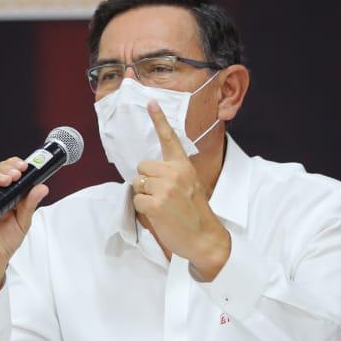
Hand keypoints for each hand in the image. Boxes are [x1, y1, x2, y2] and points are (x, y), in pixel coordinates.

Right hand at [0, 157, 49, 309]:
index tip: (26, 166)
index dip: (14, 166)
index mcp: (0, 195)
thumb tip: (42, 187)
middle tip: (19, 171)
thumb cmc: (2, 243)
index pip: (5, 173)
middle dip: (7, 169)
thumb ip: (29, 205)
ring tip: (9, 178)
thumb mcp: (22, 222)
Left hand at [132, 102, 230, 278]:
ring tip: (162, 205)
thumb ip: (173, 173)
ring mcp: (165, 188)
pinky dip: (142, 208)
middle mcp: (174, 173)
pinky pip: (136, 199)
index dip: (159, 119)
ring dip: (144, 195)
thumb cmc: (194, 213)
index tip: (150, 102)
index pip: (170, 138)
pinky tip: (158, 214)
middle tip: (162, 195)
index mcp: (184, 166)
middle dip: (146, 180)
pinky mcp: (155, 204)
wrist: (204, 238)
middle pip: (142, 166)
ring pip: (137, 183)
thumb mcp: (190, 185)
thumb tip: (150, 171)